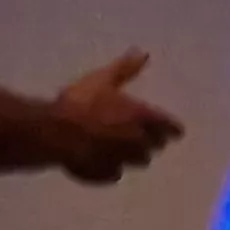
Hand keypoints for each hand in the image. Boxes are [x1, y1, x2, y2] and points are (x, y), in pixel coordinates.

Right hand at [50, 51, 186, 182]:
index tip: (173, 130)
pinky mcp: (105, 175)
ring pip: (138, 162)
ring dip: (135, 155)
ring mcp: (122, 161)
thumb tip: (144, 54)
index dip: (172, 128)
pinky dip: (112, 168)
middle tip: (145, 135)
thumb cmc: (81, 102)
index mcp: (142, 118)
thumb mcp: (103, 79)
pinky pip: (115, 174)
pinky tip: (103, 162)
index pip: (170, 128)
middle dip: (153, 141)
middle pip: (155, 146)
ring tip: (124, 148)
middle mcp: (138, 142)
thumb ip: (125, 69)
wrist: (56, 134)